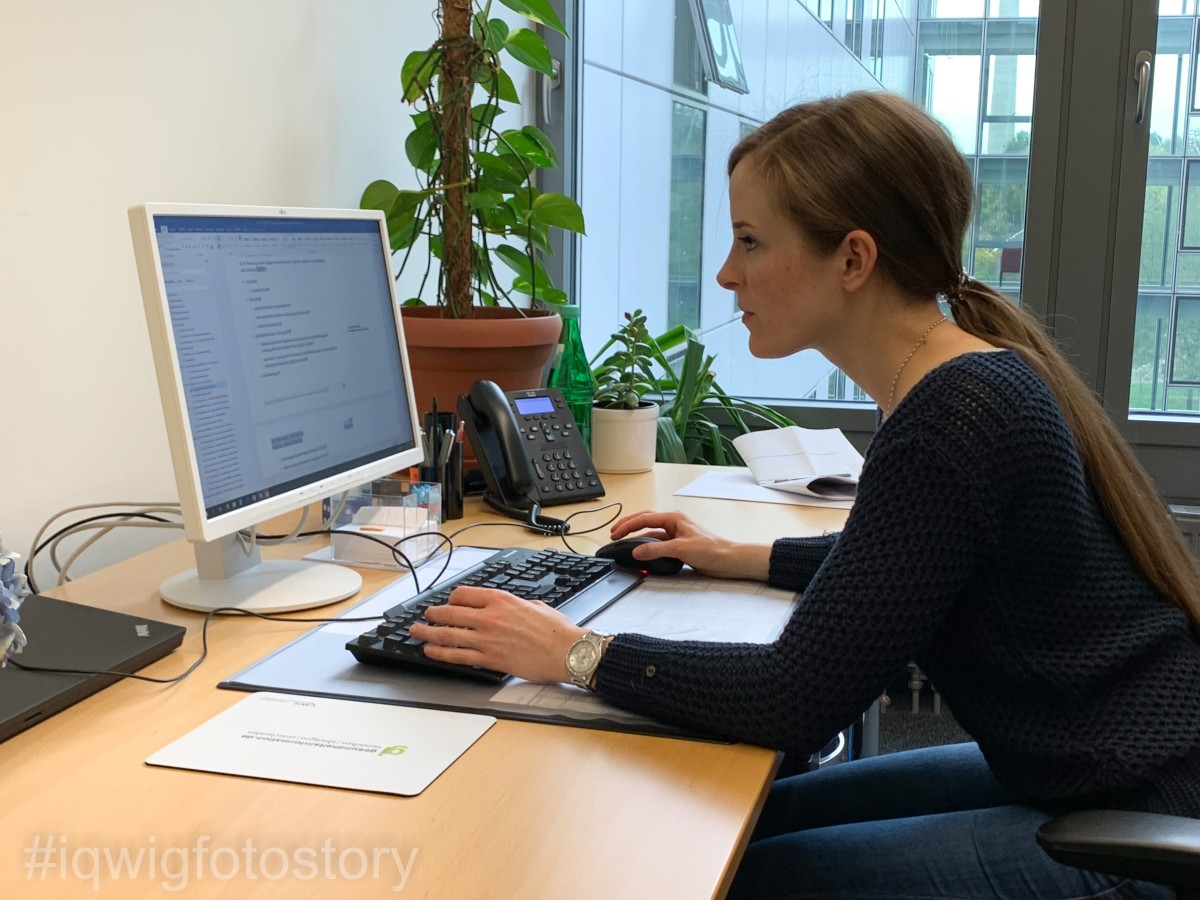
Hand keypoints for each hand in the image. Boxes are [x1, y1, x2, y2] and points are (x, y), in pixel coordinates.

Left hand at [409, 586, 585, 682]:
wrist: (566, 651)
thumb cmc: (556, 630)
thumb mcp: (534, 605)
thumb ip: (514, 604)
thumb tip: (506, 607)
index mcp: (501, 600)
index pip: (463, 595)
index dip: (451, 599)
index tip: (448, 603)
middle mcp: (489, 617)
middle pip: (449, 613)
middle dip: (432, 615)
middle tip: (425, 616)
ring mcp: (487, 639)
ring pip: (447, 635)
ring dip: (427, 633)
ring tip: (416, 632)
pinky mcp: (489, 659)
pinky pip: (457, 656)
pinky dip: (440, 653)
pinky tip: (431, 651)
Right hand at [610, 509, 771, 580]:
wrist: (728, 560)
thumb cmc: (713, 549)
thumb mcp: (680, 549)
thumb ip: (656, 550)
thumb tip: (637, 552)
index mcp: (674, 518)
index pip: (644, 518)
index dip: (627, 525)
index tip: (615, 533)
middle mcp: (673, 524)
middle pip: (644, 521)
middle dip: (628, 526)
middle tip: (614, 533)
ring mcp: (675, 535)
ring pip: (650, 534)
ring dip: (636, 538)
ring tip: (623, 543)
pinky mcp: (678, 547)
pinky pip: (657, 545)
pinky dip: (646, 548)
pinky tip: (640, 554)